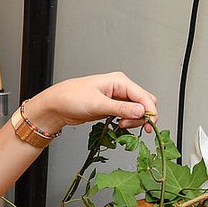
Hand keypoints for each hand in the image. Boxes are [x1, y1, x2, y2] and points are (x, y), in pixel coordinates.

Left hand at [26, 72, 158, 132]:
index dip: (150, 111)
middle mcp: (120, 88)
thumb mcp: (98, 104)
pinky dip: (127, 122)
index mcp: (119, 81)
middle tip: (129, 125)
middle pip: (144, 102)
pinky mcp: (112, 108)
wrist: (56, 106)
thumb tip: (141, 111)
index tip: (151, 125)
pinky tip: (119, 125)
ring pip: (137, 110)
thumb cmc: (71, 98)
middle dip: (142, 116)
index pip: (143, 96)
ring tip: (121, 125)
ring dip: (134, 120)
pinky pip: (128, 115)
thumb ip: (121, 108)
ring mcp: (117, 98)